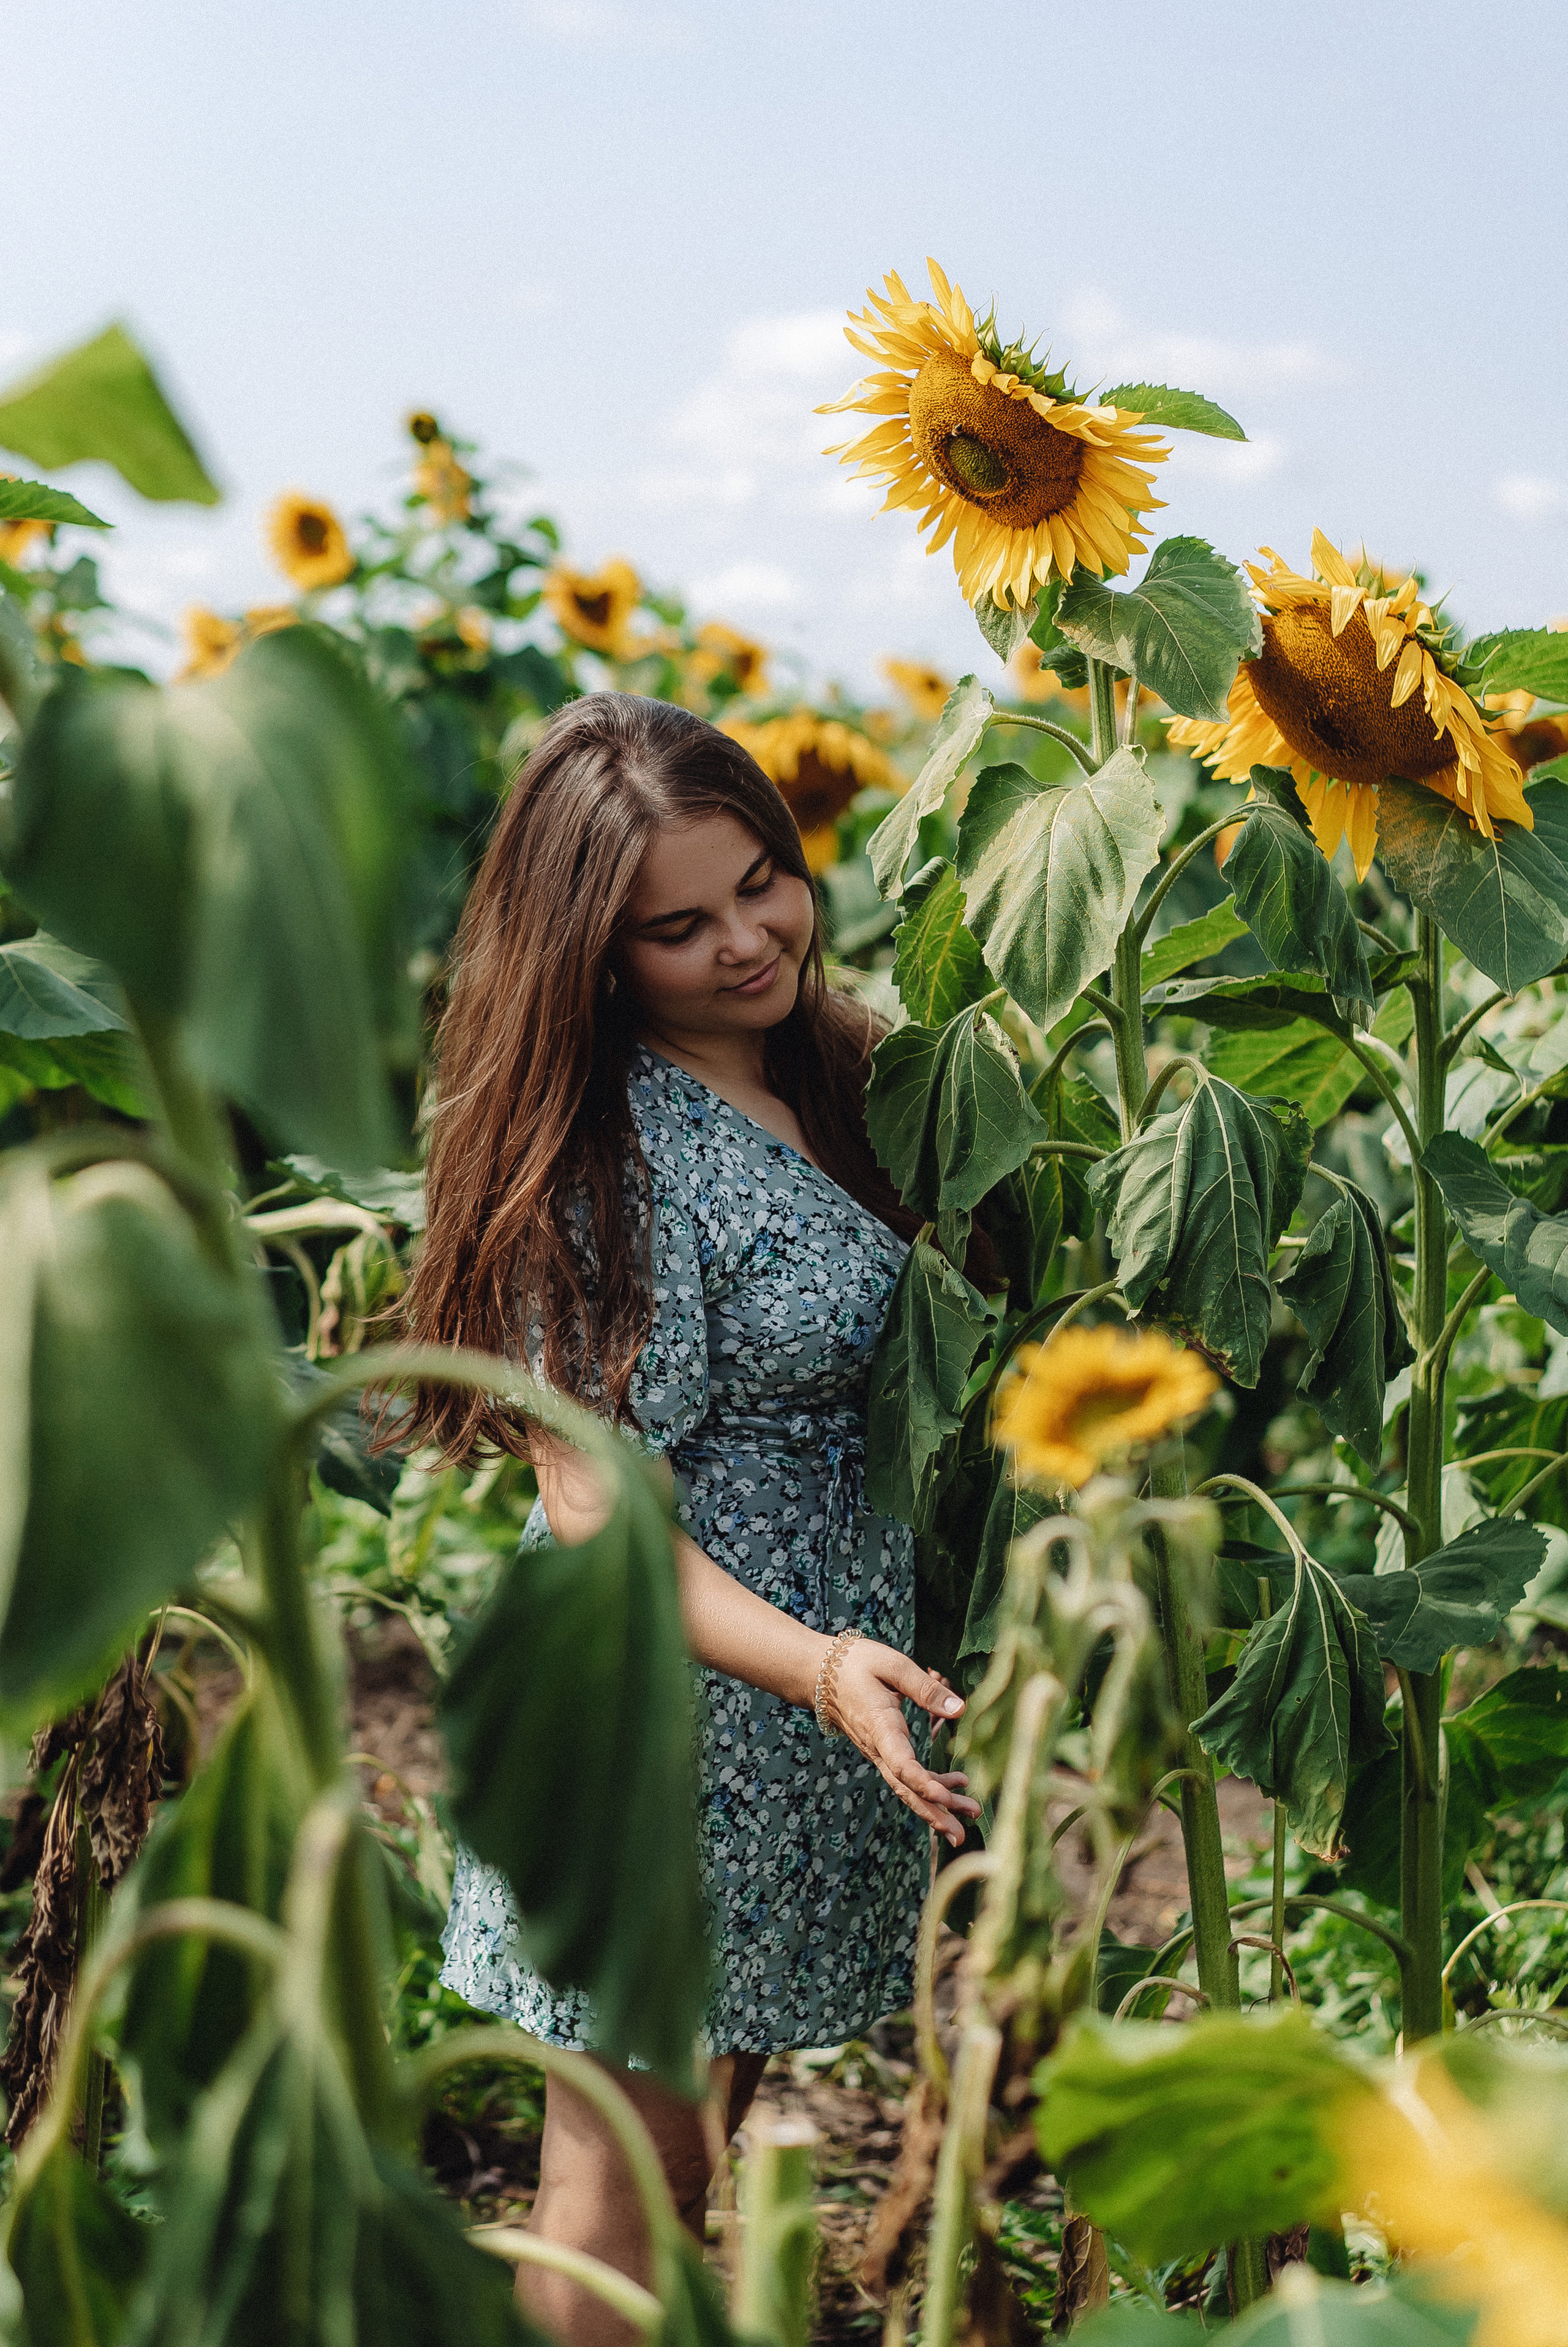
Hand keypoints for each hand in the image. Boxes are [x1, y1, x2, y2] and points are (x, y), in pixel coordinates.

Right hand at [827, 1642, 982, 1847]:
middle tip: (960, 1835)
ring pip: (907, 1787)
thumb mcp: (892, 1664)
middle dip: (934, 1813)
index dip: (923, 1783)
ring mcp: (879, 1753)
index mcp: (879, 1725)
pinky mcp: (884, 1752)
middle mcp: (878, 1748)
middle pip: (905, 1788)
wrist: (820, 1675)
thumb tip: (959, 1709)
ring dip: (937, 1806)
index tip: (945, 1798)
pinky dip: (931, 1786)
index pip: (900, 1762)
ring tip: (970, 1813)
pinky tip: (957, 1785)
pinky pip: (906, 1777)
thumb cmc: (856, 1664)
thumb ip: (925, 1687)